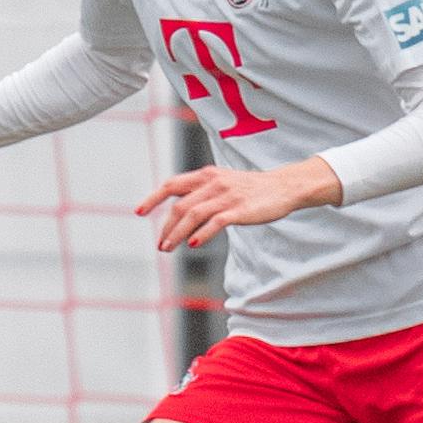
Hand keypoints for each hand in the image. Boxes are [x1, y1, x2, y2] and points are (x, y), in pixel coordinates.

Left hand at [135, 158, 339, 253]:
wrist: (283, 187)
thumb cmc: (250, 188)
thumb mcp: (222, 182)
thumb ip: (200, 192)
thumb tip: (176, 210)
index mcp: (206, 175)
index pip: (172, 185)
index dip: (153, 198)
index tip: (139, 212)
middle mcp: (213, 183)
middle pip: (180, 205)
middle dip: (166, 226)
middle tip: (160, 244)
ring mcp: (226, 196)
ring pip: (193, 215)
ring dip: (176, 234)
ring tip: (168, 247)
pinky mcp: (239, 210)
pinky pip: (215, 222)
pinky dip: (201, 234)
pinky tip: (192, 245)